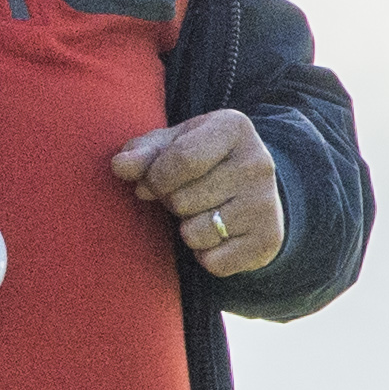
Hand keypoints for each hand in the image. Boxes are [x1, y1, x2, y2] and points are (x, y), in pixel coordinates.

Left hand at [113, 111, 284, 278]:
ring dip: (187, 230)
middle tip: (187, 196)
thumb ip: (142, 153)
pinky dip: (205, 255)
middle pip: (182, 200)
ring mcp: (266, 203)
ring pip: (195, 234)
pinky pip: (213, 262)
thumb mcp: (172, 145)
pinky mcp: (268, 240)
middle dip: (171, 204)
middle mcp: (258, 163)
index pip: (181, 160)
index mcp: (233, 128)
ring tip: (203, 214)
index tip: (152, 181)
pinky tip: (218, 236)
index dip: (155, 178)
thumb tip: (120, 165)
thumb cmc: (201, 161)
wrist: (254, 189)